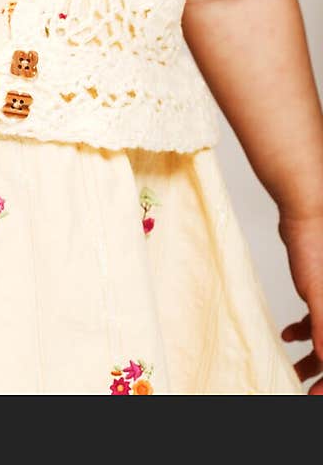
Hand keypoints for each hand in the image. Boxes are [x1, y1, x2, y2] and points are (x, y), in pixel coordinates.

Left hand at [278, 209, 322, 394]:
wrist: (306, 212)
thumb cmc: (315, 246)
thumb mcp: (318, 293)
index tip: (315, 395)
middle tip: (304, 388)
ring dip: (314, 356)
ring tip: (294, 369)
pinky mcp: (321, 288)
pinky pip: (318, 319)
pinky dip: (305, 331)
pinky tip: (287, 336)